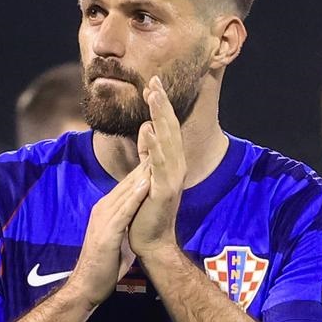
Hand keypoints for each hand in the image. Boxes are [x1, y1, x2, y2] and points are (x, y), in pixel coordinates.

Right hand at [65, 163, 150, 305]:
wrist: (88, 286)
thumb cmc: (104, 265)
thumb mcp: (118, 238)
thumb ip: (126, 224)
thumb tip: (138, 218)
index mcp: (106, 211)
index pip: (127, 186)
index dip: (143, 170)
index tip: (159, 155)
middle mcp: (103, 210)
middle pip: (126, 183)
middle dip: (144, 165)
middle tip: (160, 144)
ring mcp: (103, 220)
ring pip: (125, 193)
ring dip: (141, 175)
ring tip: (157, 157)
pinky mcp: (106, 233)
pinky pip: (123, 211)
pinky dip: (135, 197)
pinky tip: (146, 185)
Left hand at [128, 75, 188, 258]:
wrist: (151, 242)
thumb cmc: (146, 211)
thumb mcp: (146, 175)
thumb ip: (148, 152)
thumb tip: (147, 127)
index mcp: (170, 163)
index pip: (166, 128)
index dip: (160, 106)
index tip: (152, 83)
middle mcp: (175, 167)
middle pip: (169, 129)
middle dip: (161, 103)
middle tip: (154, 79)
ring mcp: (172, 178)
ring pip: (166, 141)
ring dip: (160, 116)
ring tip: (153, 95)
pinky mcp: (164, 190)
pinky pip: (159, 164)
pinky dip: (154, 145)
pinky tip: (148, 128)